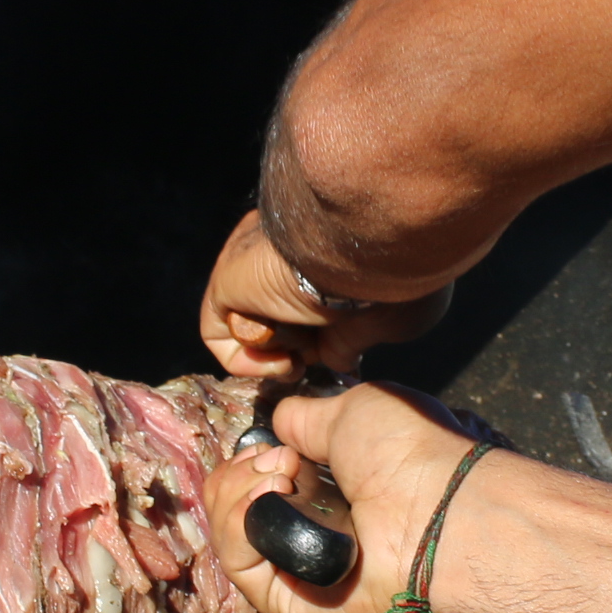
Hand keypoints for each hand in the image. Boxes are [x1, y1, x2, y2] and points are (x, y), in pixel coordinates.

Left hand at [198, 211, 453, 382]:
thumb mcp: (386, 315)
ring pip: (251, 324)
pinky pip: (218, 333)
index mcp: (320, 249)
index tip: (334, 353)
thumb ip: (357, 338)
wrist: (365, 253)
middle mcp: (280, 252)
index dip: (319, 337)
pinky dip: (244, 360)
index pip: (306, 300)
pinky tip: (280, 361)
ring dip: (275, 354)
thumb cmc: (393, 278)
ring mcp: (249, 266)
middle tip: (312, 363)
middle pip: (277, 314)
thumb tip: (339, 359)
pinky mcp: (225, 283)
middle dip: (296, 347)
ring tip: (298, 360)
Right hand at [202, 381, 498, 612]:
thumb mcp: (351, 414)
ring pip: (231, 536)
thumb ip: (305, 420)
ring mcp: (300, 576)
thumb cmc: (408, 454)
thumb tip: (278, 424)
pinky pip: (240, 566)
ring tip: (281, 478)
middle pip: (236, 510)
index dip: (249, 463)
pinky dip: (238, 526)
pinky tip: (268, 499)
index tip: (275, 448)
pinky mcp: (291, 607)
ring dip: (238, 495)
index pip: (258, 488)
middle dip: (241, 475)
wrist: (436, 506)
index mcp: (330, 500)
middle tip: (283, 463)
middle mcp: (312, 539)